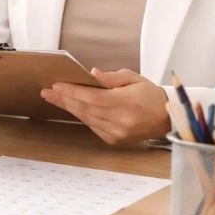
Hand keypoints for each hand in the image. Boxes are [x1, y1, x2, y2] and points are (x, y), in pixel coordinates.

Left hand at [40, 68, 170, 145]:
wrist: (166, 119)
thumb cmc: (150, 95)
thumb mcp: (134, 78)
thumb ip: (112, 78)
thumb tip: (92, 73)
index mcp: (126, 103)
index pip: (92, 98)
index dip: (73, 92)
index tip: (57, 85)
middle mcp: (121, 120)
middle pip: (85, 109)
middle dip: (64, 99)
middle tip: (47, 91)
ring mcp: (117, 133)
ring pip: (86, 118)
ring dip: (69, 108)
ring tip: (54, 98)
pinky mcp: (114, 140)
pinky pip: (92, 126)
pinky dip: (82, 116)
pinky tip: (71, 107)